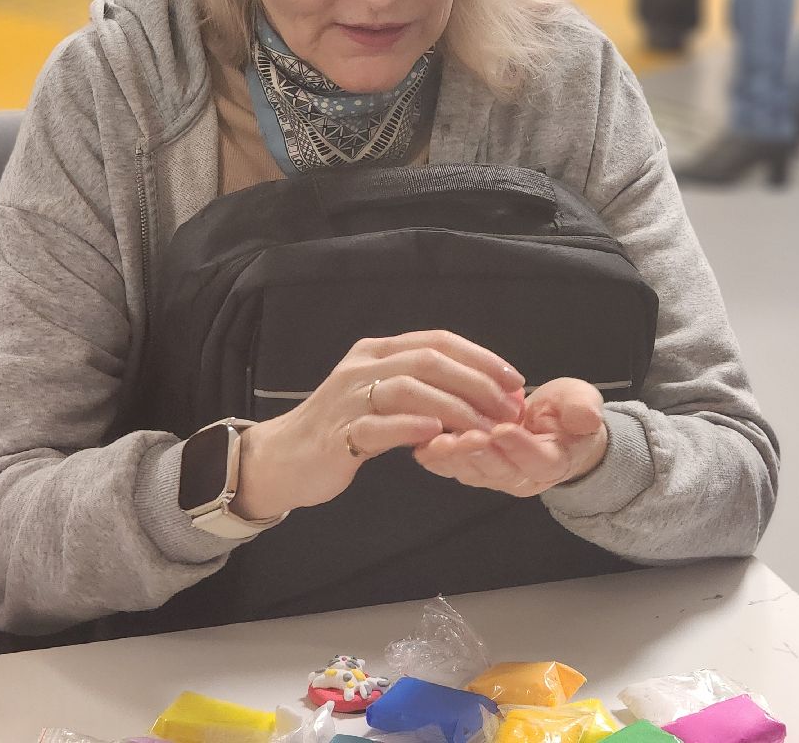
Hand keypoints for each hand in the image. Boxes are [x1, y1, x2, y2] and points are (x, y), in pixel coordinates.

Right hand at [231, 331, 524, 518]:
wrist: (283, 457)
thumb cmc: (343, 427)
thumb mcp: (381, 395)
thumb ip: (420, 387)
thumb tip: (483, 392)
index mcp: (377, 351)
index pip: (437, 340)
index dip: (481, 357)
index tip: (515, 379)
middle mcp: (363, 367)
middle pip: (428, 361)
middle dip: (477, 383)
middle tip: (508, 408)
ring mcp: (348, 399)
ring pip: (408, 389)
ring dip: (454, 408)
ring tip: (484, 428)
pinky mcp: (338, 434)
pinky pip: (378, 427)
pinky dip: (410, 428)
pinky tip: (437, 436)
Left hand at [413, 377, 608, 496]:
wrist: (553, 426)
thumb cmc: (567, 413)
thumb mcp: (582, 403)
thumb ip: (584, 410)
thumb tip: (586, 418)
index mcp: (553, 461)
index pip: (538, 459)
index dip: (520, 447)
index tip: (504, 429)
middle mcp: (522, 476)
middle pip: (500, 471)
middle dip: (480, 454)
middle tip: (464, 438)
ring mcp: (495, 475)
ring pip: (474, 472)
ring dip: (455, 458)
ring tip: (439, 441)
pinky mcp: (473, 466)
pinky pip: (454, 467)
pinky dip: (438, 458)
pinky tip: (423, 445)